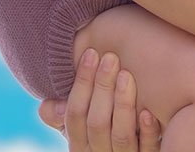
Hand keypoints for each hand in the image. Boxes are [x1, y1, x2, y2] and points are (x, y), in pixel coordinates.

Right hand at [39, 50, 162, 151]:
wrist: (130, 150)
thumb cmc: (105, 133)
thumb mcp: (82, 128)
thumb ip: (66, 115)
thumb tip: (46, 105)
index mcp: (79, 145)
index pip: (74, 114)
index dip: (81, 83)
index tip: (91, 53)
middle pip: (97, 123)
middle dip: (102, 87)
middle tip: (110, 57)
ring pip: (121, 136)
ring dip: (122, 104)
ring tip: (126, 75)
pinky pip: (147, 150)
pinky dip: (147, 132)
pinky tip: (148, 112)